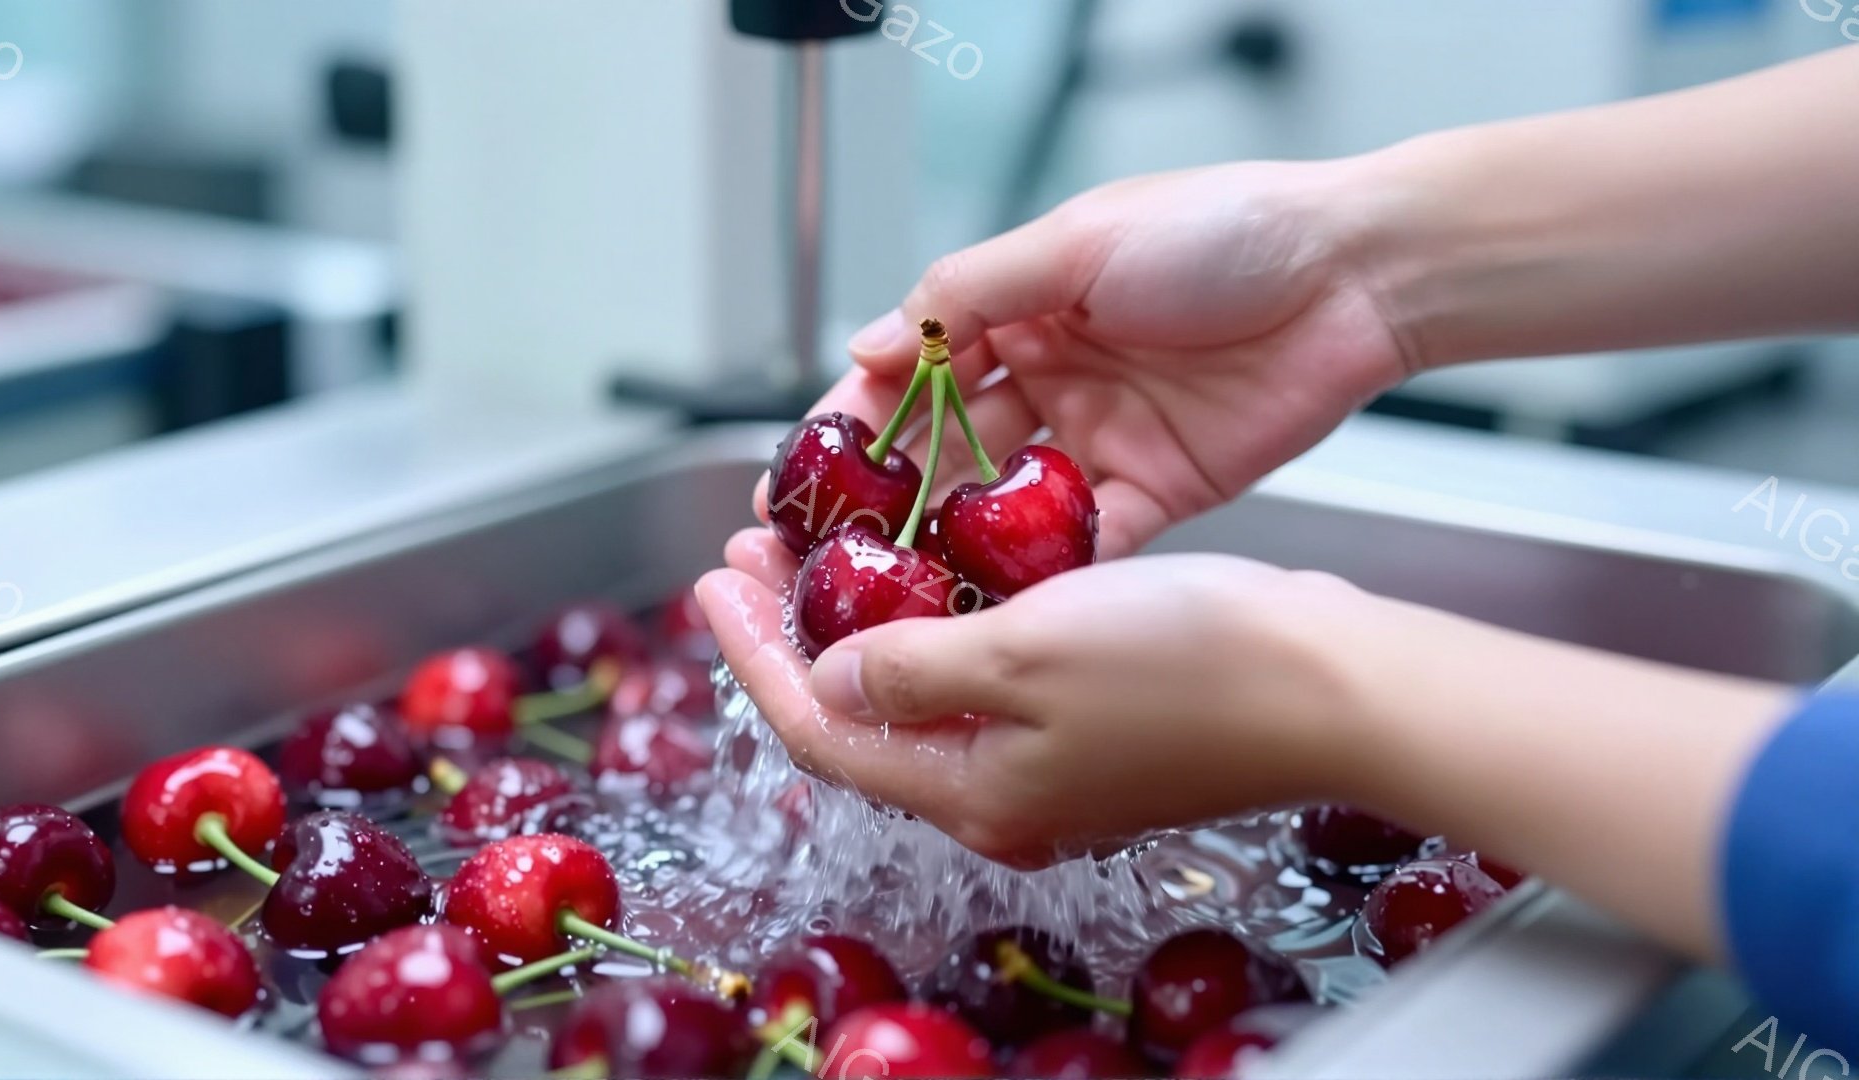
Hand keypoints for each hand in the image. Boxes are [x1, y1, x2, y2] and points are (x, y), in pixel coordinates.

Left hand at [697, 532, 1375, 867]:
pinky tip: (929, 563)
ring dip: (863, 616)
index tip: (713, 576)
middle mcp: (1004, 788)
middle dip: (797, 630)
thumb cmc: (1193, 669)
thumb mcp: (1024, 653)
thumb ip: (911, 668)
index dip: (755, 652)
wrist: (1337, 685)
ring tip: (822, 545)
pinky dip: (937, 615)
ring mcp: (1052, 758)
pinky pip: (983, 671)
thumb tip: (827, 680)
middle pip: (861, 713)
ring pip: (921, 687)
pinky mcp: (1096, 721)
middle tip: (753, 550)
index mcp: (974, 790)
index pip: (821, 728)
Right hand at [757, 159, 1409, 555]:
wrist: (1358, 275)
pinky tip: (998, 603)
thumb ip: (967, 296)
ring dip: (955, 543)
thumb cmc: (1226, 230)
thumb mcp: (1077, 244)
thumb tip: (868, 341)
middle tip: (832, 552)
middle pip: (948, 448)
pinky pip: (1085, 542)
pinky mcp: (1156, 491)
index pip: (913, 370)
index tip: (801, 471)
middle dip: (889, 499)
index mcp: (1023, 308)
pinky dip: (1045, 574)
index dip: (855, 420)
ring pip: (1005, 504)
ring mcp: (1100, 438)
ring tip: (899, 590)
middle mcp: (1052, 377)